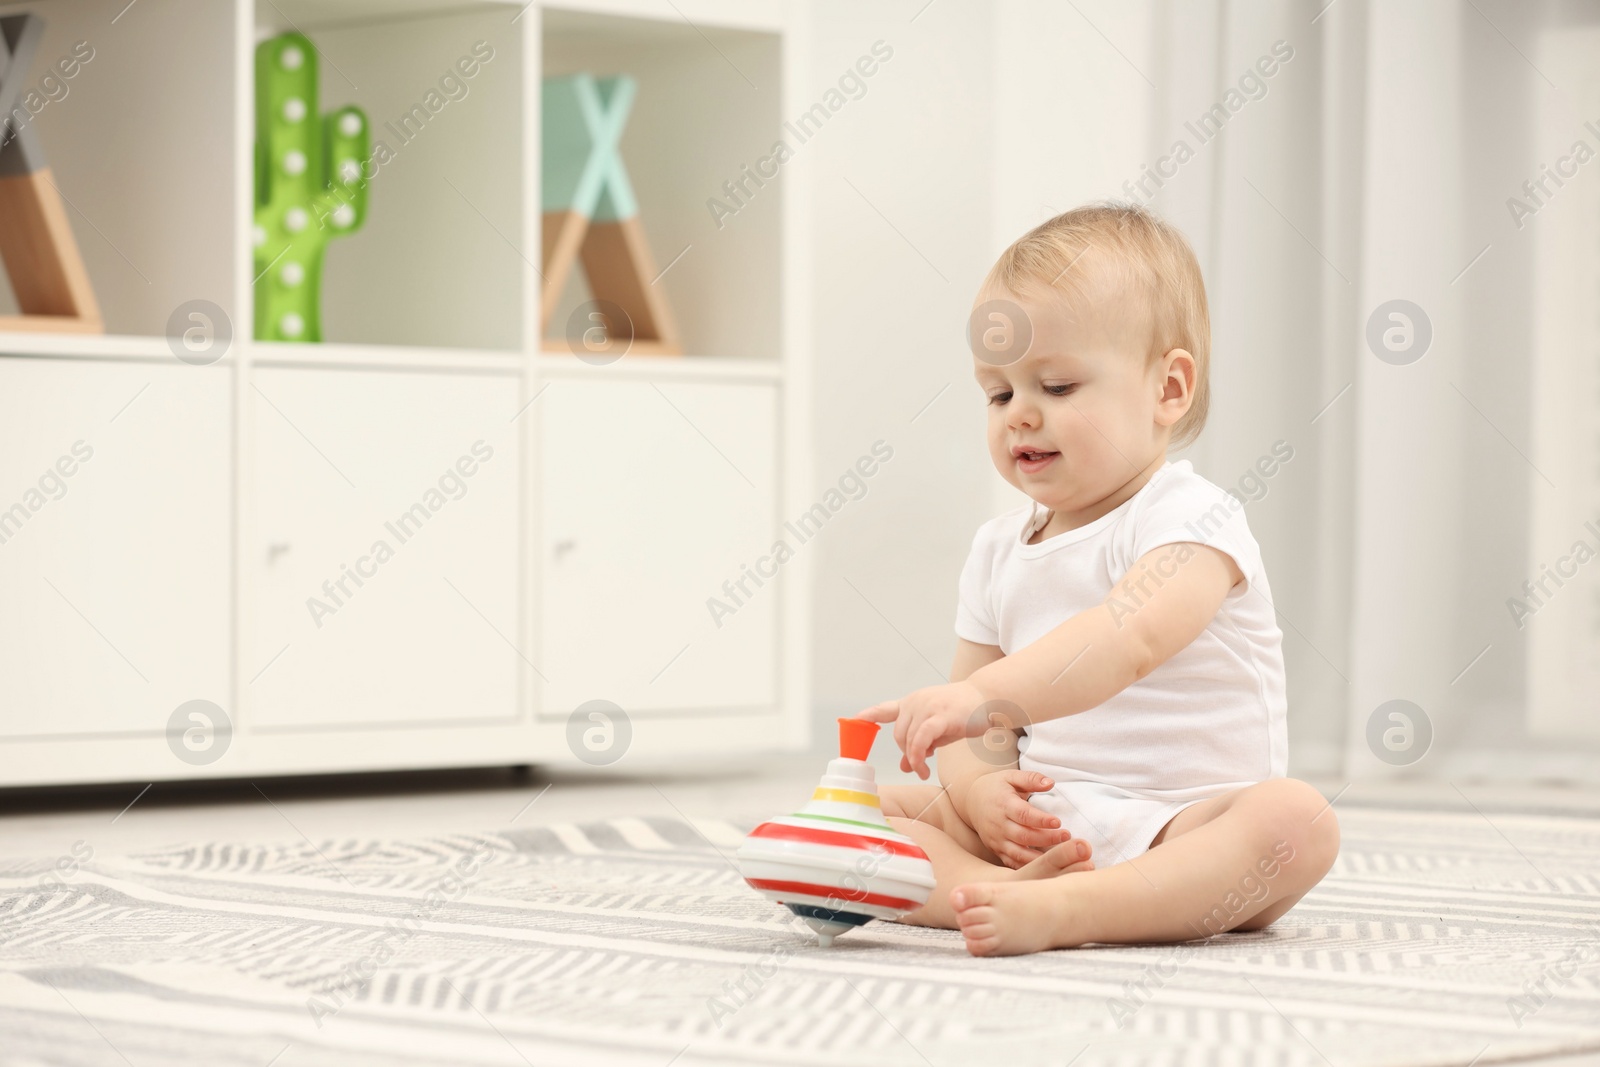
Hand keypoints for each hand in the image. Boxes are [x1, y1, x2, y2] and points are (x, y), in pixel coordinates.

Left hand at [856, 680, 988, 778]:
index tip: (854, 720)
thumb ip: (919, 745)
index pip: (885, 709)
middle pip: (898, 734)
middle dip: (906, 753)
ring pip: (908, 739)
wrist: (985, 698)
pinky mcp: (940, 716)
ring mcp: (927, 707)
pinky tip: (924, 766)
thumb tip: (905, 766)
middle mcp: (915, 702)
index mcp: (912, 703)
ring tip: (923, 769)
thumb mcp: (936, 730)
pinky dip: (919, 755)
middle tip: (919, 766)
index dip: (869, 715)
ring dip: (914, 759)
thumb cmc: (961, 714)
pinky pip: (921, 740)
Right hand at [964, 769, 1074, 867]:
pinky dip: (1027, 867)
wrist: (971, 801)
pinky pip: (1011, 862)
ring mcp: (996, 839)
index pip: (1023, 814)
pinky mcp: (996, 850)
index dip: (1040, 819)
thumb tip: (1051, 783)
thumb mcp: (1011, 777)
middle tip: (1066, 836)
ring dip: (1039, 856)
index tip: (1058, 822)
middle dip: (1046, 838)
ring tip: (1059, 854)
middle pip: (1024, 835)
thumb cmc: (996, 787)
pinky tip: (1044, 867)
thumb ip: (1031, 779)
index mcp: (1004, 804)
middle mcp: (999, 824)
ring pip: (1018, 853)